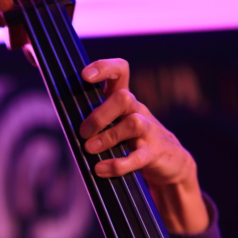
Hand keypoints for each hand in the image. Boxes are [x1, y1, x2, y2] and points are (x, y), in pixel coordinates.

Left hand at [78, 58, 208, 233]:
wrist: (171, 163)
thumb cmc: (133, 142)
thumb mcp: (116, 126)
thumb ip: (96, 123)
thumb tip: (66, 128)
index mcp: (125, 101)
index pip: (120, 72)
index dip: (104, 68)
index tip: (84, 75)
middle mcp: (137, 110)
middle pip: (123, 98)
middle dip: (99, 115)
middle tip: (83, 132)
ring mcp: (149, 131)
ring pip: (133, 123)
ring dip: (108, 137)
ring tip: (90, 150)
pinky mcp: (154, 153)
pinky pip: (138, 156)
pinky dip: (117, 164)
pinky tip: (101, 169)